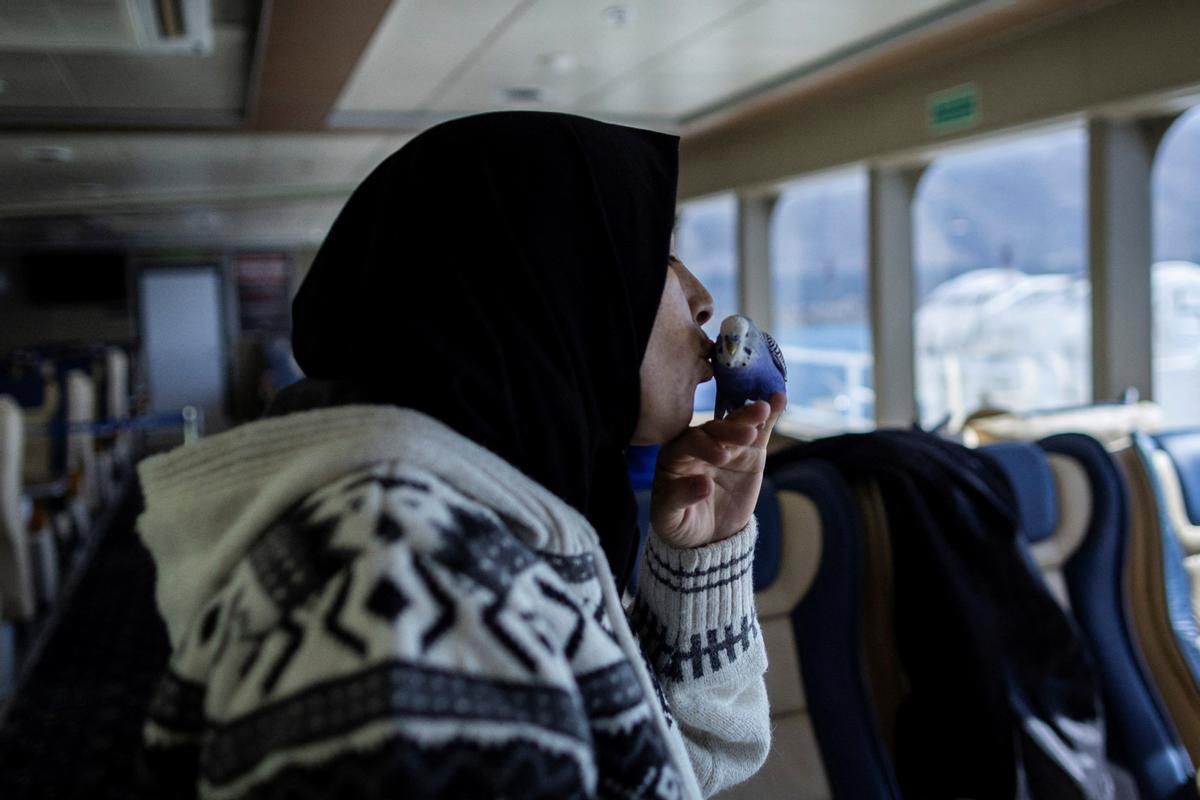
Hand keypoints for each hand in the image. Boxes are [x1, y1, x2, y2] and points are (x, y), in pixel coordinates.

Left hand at [650, 392, 786, 548]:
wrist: (707, 535)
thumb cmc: (679, 523)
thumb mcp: (670, 518)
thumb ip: (681, 498)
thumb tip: (704, 485)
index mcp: (673, 455)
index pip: (687, 443)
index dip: (703, 446)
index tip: (722, 457)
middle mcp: (698, 444)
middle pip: (713, 430)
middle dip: (729, 430)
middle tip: (747, 436)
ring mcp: (725, 445)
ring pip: (736, 425)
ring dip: (749, 415)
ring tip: (764, 409)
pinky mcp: (749, 452)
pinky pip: (759, 432)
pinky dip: (770, 416)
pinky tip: (779, 399)